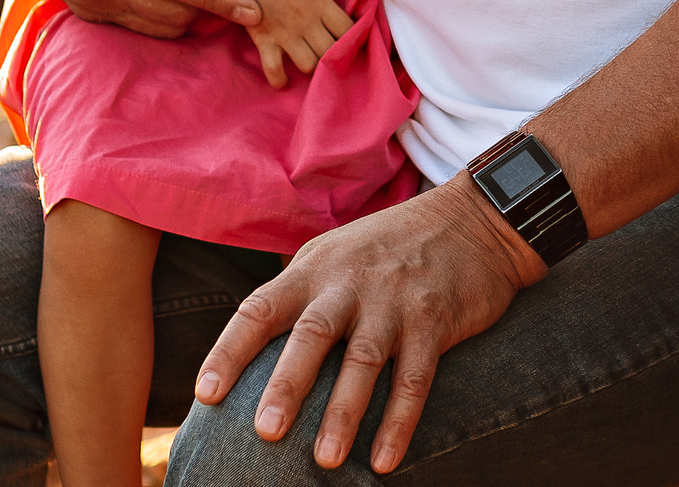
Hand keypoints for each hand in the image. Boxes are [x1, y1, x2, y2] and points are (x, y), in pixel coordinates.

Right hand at [163, 0, 354, 87]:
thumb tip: (336, 7)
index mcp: (321, 1)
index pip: (349, 29)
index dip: (353, 37)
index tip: (350, 40)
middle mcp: (307, 20)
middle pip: (332, 52)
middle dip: (333, 55)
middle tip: (330, 55)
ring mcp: (285, 32)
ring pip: (310, 65)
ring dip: (311, 65)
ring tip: (309, 60)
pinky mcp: (263, 40)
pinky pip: (274, 70)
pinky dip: (279, 78)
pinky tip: (283, 78)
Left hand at [193, 179, 545, 471]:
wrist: (473, 218)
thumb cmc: (389, 245)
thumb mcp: (335, 252)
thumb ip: (297, 291)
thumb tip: (247, 342)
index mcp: (315, 268)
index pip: (261, 307)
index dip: (230, 350)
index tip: (205, 394)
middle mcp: (350, 283)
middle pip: (313, 335)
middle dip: (287, 385)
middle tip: (265, 433)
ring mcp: (394, 301)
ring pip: (364, 360)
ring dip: (344, 413)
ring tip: (324, 460)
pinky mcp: (435, 320)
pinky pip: (416, 376)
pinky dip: (399, 420)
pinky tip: (383, 460)